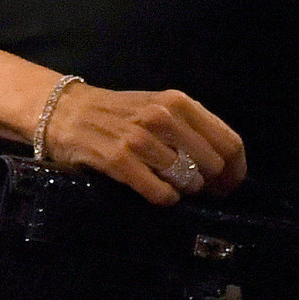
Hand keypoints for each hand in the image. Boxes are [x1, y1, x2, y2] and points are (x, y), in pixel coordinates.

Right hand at [35, 74, 247, 204]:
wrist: (63, 110)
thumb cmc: (117, 113)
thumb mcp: (157, 107)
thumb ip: (190, 129)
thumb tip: (223, 168)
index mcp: (177, 102)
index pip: (229, 143)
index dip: (235, 170)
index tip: (227, 184)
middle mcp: (161, 116)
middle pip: (213, 165)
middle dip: (210, 183)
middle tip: (197, 189)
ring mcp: (139, 138)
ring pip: (187, 179)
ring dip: (183, 190)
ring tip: (170, 186)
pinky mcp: (118, 159)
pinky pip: (160, 191)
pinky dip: (163, 197)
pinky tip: (155, 191)